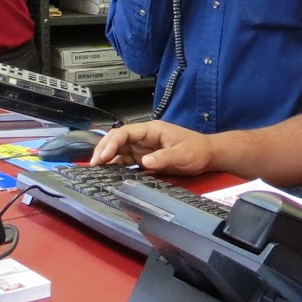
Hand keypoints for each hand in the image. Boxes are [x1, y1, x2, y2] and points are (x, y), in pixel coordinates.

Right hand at [90, 120, 214, 175]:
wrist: (208, 155)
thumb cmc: (197, 150)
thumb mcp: (183, 154)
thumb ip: (164, 157)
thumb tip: (144, 162)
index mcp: (152, 130)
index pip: (126, 132)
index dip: (112, 142)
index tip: (103, 156)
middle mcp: (145, 138)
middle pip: (118, 139)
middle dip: (104, 148)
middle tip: (93, 163)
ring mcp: (144, 148)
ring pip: (120, 149)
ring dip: (107, 157)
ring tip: (96, 168)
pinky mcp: (146, 158)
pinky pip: (127, 160)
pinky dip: (116, 165)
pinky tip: (109, 172)